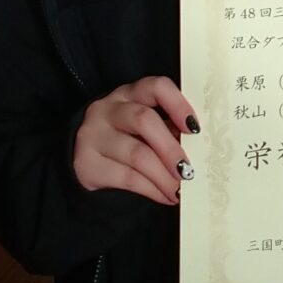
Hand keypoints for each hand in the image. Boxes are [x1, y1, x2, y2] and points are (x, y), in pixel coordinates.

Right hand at [72, 75, 197, 204]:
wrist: (82, 159)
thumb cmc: (125, 139)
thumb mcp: (143, 127)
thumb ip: (167, 129)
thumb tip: (200, 150)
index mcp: (129, 94)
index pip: (155, 86)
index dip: (178, 104)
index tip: (195, 128)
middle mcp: (107, 109)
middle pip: (144, 120)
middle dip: (171, 149)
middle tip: (189, 171)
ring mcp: (93, 135)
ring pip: (136, 153)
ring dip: (165, 176)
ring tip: (181, 189)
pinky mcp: (86, 163)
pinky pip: (126, 177)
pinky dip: (152, 189)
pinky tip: (166, 196)